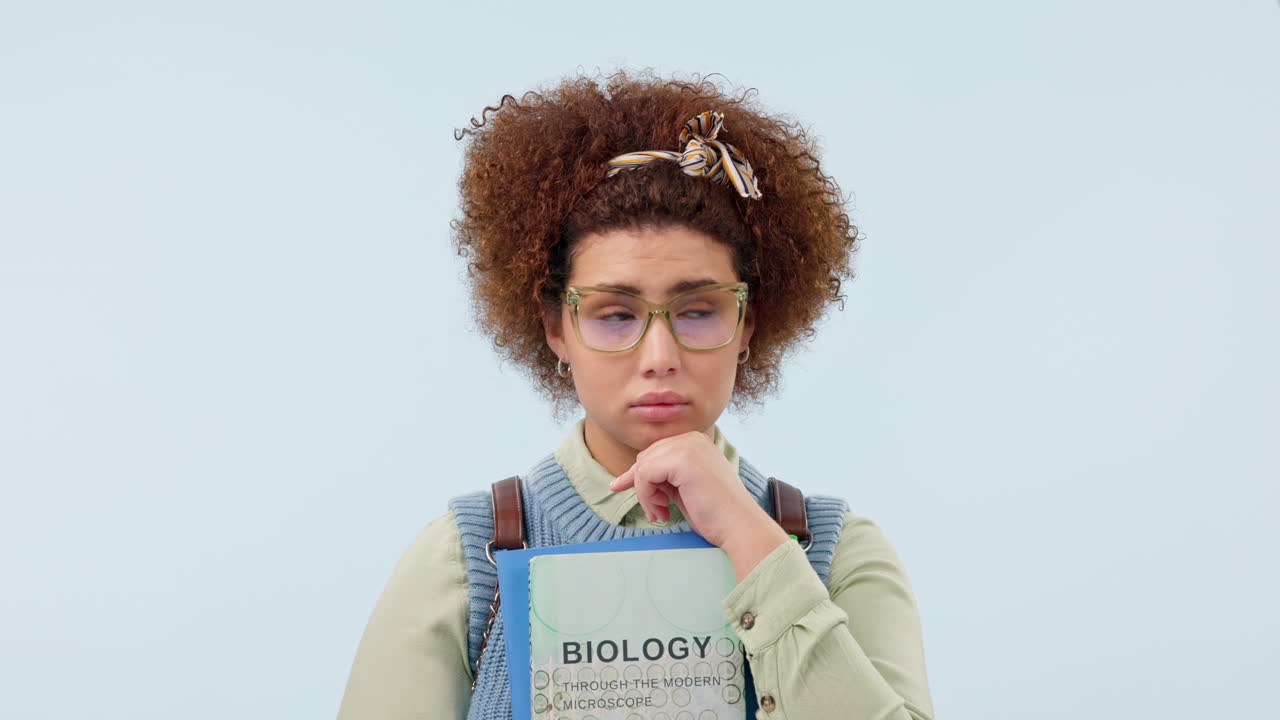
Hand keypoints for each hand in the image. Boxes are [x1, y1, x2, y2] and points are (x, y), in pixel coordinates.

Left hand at [609, 430, 789, 579]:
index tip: (619, 486)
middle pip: (646, 457)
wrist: (739, 525)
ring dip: (646, 494)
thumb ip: (663, 477)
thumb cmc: (716, 513)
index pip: (655, 453)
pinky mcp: (682, 459)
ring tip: (662, 511)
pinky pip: (645, 474)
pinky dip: (646, 495)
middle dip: (642, 486)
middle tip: (656, 510)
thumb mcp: (683, 488)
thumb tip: (631, 477)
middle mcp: (692, 438)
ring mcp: (688, 446)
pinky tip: (663, 509)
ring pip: (643, 466)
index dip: (637, 474)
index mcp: (696, 442)